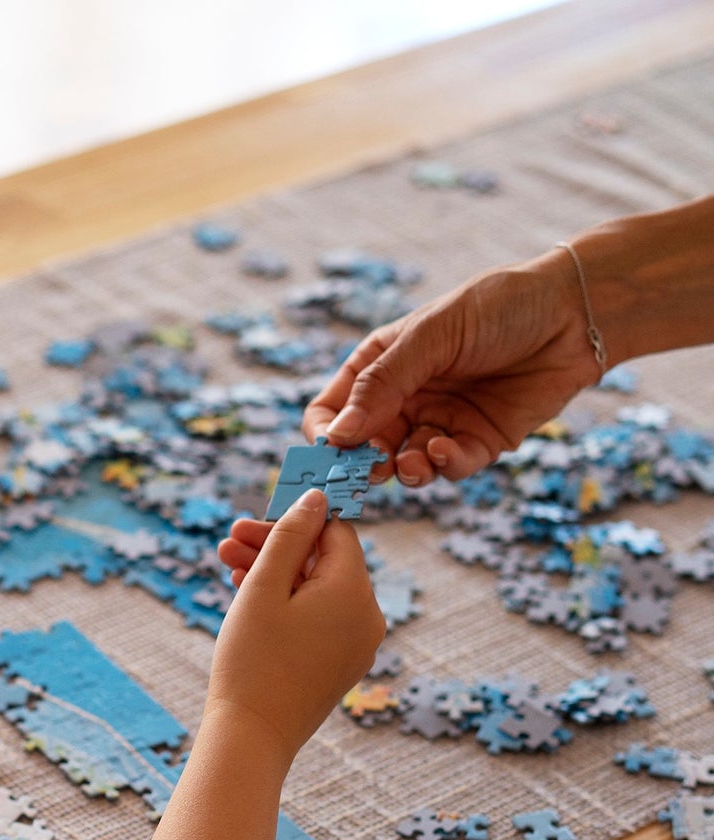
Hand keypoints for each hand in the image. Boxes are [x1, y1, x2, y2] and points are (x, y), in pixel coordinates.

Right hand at [211, 489, 383, 762]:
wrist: (252, 737)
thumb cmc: (252, 660)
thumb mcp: (263, 587)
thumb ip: (290, 536)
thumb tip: (317, 497)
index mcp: (354, 592)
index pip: (334, 532)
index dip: (292, 520)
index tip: (252, 520)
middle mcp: (368, 617)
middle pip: (325, 561)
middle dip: (276, 548)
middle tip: (228, 541)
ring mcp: (357, 645)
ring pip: (318, 591)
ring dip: (276, 575)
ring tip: (227, 567)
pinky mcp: (341, 665)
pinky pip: (320, 620)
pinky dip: (289, 605)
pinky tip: (249, 600)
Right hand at [303, 250, 602, 483]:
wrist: (577, 313)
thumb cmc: (500, 307)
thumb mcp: (432, 336)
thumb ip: (383, 385)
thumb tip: (336, 436)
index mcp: (381, 366)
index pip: (331, 410)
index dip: (324, 434)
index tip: (331, 451)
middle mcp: (405, 399)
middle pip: (362, 448)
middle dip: (362, 465)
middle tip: (370, 471)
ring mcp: (439, 422)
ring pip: (403, 465)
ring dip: (402, 471)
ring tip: (410, 465)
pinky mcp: (476, 442)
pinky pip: (447, 467)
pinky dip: (441, 465)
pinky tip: (444, 449)